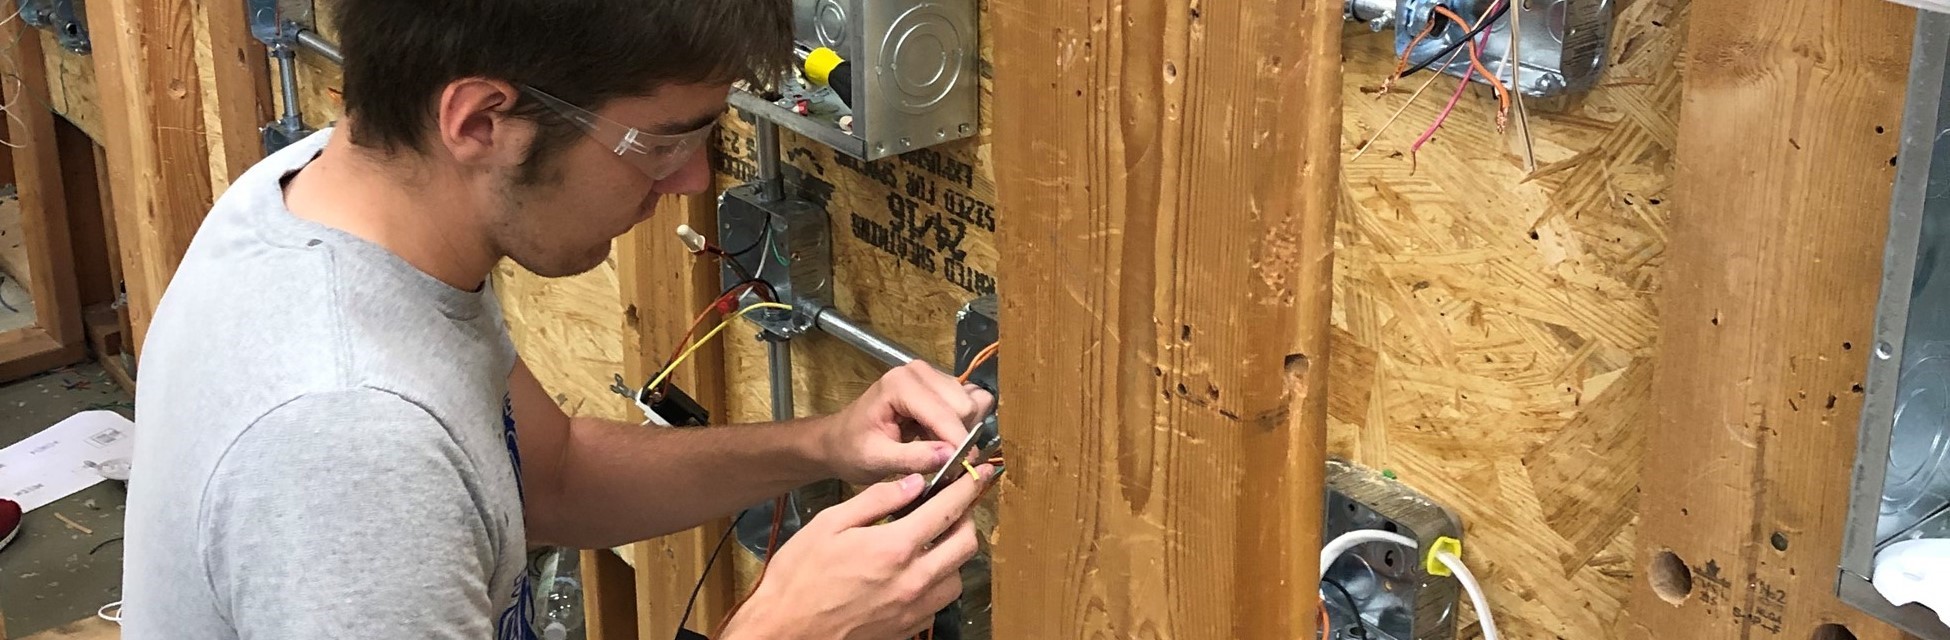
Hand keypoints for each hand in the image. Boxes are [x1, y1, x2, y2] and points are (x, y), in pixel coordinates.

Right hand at [723, 468, 991, 639]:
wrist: (784, 629)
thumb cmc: (799, 575)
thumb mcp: (829, 524)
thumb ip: (876, 501)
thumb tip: (914, 482)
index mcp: (895, 547)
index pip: (948, 510)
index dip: (969, 486)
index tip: (980, 472)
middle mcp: (913, 580)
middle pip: (966, 544)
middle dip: (966, 519)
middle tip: (952, 507)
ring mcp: (914, 609)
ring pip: (957, 577)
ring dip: (953, 555)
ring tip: (933, 542)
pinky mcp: (908, 628)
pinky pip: (939, 603)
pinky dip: (937, 583)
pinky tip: (917, 574)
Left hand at [822, 360, 993, 483]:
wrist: (840, 440)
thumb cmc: (852, 449)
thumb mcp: (877, 460)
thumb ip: (913, 458)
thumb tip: (951, 456)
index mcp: (900, 384)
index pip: (946, 413)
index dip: (958, 443)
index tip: (963, 469)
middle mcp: (920, 372)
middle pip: (966, 405)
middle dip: (960, 436)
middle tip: (943, 460)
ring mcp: (932, 375)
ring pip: (973, 403)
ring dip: (963, 430)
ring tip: (936, 447)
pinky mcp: (941, 384)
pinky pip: (971, 402)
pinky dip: (963, 424)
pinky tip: (939, 437)